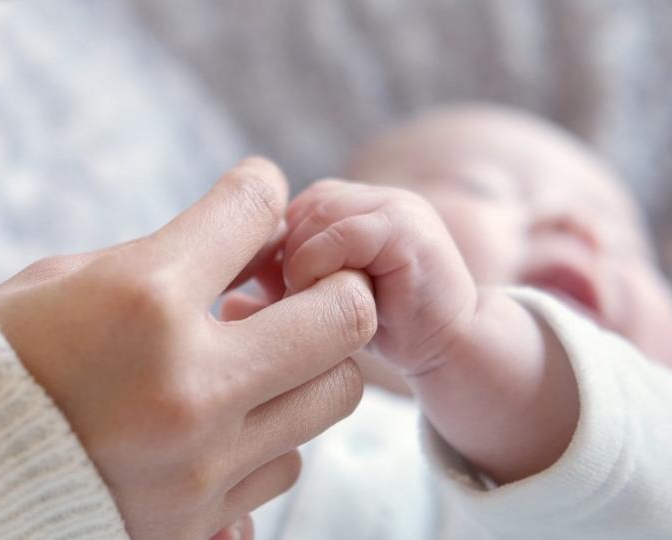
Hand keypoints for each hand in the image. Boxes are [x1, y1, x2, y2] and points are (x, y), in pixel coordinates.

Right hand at [0, 159, 376, 538]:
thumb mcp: (69, 279)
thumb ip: (169, 259)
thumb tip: (254, 251)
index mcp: (142, 302)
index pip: (254, 213)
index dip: (260, 192)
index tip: (256, 199)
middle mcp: (188, 387)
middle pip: (345, 317)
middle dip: (333, 287)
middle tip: (299, 288)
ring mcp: (202, 467)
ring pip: (334, 397)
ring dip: (305, 367)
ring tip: (256, 361)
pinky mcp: (198, 524)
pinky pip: (286, 465)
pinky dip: (268, 435)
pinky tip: (223, 422)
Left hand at [282, 179, 577, 482]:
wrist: (445, 345)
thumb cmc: (377, 328)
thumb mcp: (313, 307)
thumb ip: (273, 294)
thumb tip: (225, 303)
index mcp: (339, 204)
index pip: (277, 209)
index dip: (267, 253)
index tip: (274, 293)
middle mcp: (365, 195)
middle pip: (291, 212)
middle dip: (283, 260)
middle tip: (298, 303)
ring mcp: (390, 205)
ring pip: (312, 219)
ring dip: (303, 268)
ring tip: (320, 305)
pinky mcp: (407, 228)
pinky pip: (342, 235)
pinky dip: (325, 269)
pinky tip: (341, 300)